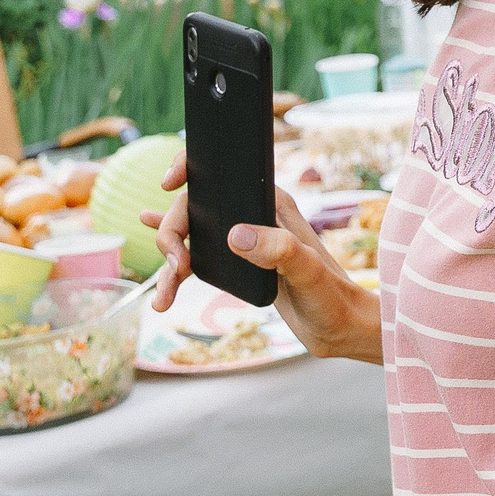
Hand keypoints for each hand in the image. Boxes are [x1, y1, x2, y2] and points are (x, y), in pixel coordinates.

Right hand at [142, 158, 376, 360]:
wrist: (340, 329)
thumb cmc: (332, 298)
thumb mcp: (308, 273)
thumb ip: (279, 251)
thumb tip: (234, 235)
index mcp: (272, 205)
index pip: (224, 173)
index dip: (190, 167)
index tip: (169, 182)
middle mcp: (255, 217)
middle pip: (193, 209)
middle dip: (171, 234)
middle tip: (178, 268)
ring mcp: (245, 240)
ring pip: (190, 237)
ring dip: (169, 262)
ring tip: (163, 298)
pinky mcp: (238, 264)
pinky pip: (197, 254)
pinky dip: (173, 260)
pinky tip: (154, 250)